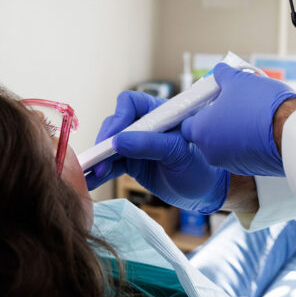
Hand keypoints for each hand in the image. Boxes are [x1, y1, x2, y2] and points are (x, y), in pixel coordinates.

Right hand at [87, 91, 228, 214]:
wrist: (207, 193)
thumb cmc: (202, 166)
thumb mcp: (179, 153)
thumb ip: (151, 145)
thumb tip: (118, 142)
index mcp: (160, 113)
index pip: (130, 103)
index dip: (119, 117)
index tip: (114, 137)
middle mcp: (145, 125)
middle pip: (115, 125)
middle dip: (104, 142)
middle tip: (98, 161)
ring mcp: (137, 144)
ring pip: (109, 146)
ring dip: (98, 159)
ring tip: (88, 176)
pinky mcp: (132, 163)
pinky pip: (112, 165)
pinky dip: (100, 173)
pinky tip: (89, 182)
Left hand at [181, 63, 295, 176]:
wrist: (291, 131)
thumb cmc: (260, 104)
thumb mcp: (238, 80)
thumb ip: (222, 76)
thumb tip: (219, 71)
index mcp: (201, 131)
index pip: (187, 123)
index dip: (197, 110)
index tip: (208, 101)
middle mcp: (210, 151)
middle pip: (206, 134)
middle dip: (217, 120)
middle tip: (231, 104)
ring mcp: (229, 162)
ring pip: (224, 144)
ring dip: (232, 131)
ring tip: (250, 113)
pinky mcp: (249, 168)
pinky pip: (241, 153)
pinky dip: (246, 142)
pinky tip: (260, 128)